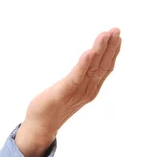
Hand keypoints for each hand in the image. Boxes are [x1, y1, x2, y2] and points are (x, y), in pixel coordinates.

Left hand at [16, 28, 121, 156]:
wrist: (40, 126)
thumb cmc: (52, 106)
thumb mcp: (69, 89)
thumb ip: (78, 78)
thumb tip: (84, 64)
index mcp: (90, 88)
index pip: (105, 67)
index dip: (112, 51)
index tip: (117, 35)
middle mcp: (87, 90)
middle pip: (102, 65)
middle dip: (110, 47)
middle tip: (116, 30)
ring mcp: (77, 92)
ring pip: (92, 68)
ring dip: (100, 50)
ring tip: (106, 35)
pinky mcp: (64, 92)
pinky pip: (76, 76)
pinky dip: (84, 64)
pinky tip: (89, 52)